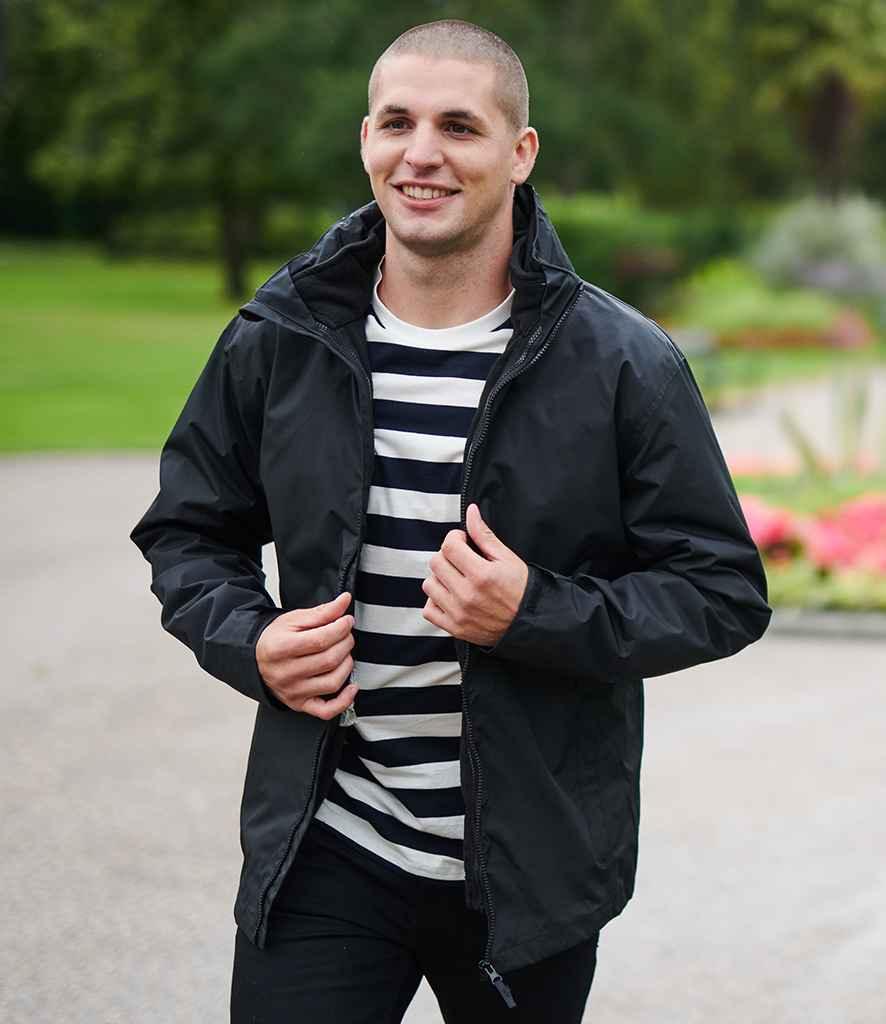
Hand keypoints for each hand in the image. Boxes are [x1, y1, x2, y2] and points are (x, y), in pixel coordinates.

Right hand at [255, 592, 357, 717]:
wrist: (256, 660)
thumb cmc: (276, 639)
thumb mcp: (294, 620)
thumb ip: (322, 612)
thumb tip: (345, 601)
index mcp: (280, 648)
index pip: (320, 640)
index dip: (340, 629)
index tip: (347, 621)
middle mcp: (285, 673)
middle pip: (329, 660)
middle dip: (345, 643)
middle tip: (346, 635)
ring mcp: (292, 692)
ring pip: (332, 682)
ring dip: (347, 665)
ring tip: (344, 654)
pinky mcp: (299, 704)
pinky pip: (327, 711)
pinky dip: (344, 700)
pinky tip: (352, 686)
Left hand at [421, 503, 527, 646]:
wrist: (529, 623)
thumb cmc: (521, 589)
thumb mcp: (507, 558)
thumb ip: (484, 534)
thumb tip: (470, 511)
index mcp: (481, 574)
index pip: (449, 546)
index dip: (454, 538)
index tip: (463, 542)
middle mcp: (467, 595)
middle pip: (435, 563)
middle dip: (447, 555)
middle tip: (461, 559)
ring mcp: (459, 613)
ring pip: (429, 585)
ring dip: (440, 578)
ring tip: (456, 578)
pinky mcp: (455, 628)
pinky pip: (428, 610)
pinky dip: (435, 601)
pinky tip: (450, 596)